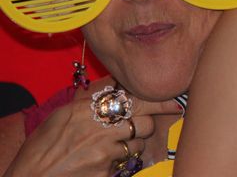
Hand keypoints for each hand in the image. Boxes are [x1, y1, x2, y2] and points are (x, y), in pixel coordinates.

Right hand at [3, 81, 181, 176]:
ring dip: (129, 146)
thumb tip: (115, 87)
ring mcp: (105, 153)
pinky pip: (122, 165)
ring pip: (136, 146)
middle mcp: (101, 129)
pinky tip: (97, 163)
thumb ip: (91, 102)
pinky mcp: (106, 173)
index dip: (159, 102)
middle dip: (144, 126)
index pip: (136, 101)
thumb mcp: (62, 116)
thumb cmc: (42, 147)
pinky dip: (116, 163)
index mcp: (90, 110)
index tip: (175, 103)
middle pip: (144, 124)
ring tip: (106, 148)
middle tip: (134, 128)